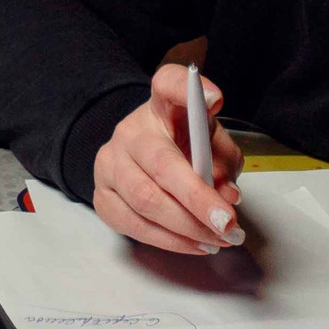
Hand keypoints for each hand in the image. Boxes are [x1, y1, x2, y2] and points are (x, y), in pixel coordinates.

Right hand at [92, 64, 243, 254]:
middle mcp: (129, 131)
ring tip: (218, 240)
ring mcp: (108, 163)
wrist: (139, 160)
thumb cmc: (182, 147)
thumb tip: (227, 197)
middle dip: (197, 200)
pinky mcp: (100, 195)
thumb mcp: (210, 143)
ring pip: (144, 201)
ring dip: (187, 228)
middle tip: (227, 224)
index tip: (213, 98)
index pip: (167, 85)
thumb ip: (222, 162)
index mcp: (161, 107)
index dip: (188, 90)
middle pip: (160, 164)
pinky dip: (168, 241)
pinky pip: (132, 225)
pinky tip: (194, 244)